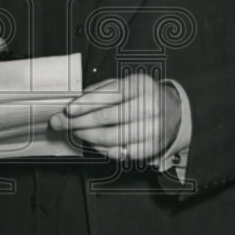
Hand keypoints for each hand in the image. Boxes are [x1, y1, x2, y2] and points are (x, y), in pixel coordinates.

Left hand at [50, 74, 181, 161]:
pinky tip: (91, 142)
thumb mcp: (127, 83)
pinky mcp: (149, 148)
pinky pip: (118, 152)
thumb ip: (102, 89)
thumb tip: (76, 100)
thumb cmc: (143, 96)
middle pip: (104, 118)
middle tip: (60, 123)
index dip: (84, 104)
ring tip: (74, 132)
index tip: (67, 110)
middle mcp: (148, 107)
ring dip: (85, 136)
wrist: (174, 112)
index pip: (107, 95)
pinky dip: (100, 148)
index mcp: (140, 86)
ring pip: (109, 137)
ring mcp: (150, 130)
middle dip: (77, 122)